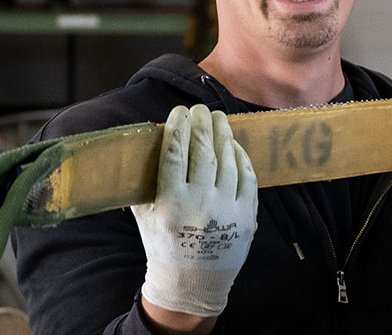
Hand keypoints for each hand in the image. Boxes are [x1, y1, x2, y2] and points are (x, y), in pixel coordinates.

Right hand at [130, 105, 257, 318]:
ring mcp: (226, 209)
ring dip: (223, 135)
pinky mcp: (246, 216)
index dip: (176, 129)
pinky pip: (247, 178)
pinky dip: (241, 158)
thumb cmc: (164, 244)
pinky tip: (234, 146)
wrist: (192, 282)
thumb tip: (146, 146)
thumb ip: (144, 183)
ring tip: (219, 119)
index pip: (173, 154)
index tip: (178, 112)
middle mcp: (199, 203)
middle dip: (201, 125)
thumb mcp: (145, 215)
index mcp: (170, 202)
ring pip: (227, 161)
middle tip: (200, 109)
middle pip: (202, 152)